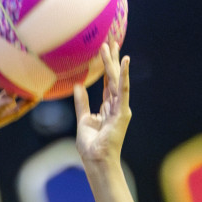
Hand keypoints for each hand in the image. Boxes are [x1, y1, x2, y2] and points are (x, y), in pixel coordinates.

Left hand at [73, 42, 131, 164]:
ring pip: (117, 80)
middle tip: (110, 40)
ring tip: (111, 44)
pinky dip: (124, 75)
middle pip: (114, 78)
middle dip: (112, 59)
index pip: (108, 83)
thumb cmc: (91, 146)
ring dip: (113, 62)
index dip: (106, 67)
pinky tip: (124, 61)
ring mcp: (121, 108)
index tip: (104, 51)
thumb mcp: (83, 120)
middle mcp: (117, 106)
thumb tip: (78, 86)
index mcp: (108, 108)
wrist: (97, 160)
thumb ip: (82, 103)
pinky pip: (123, 89)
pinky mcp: (122, 112)